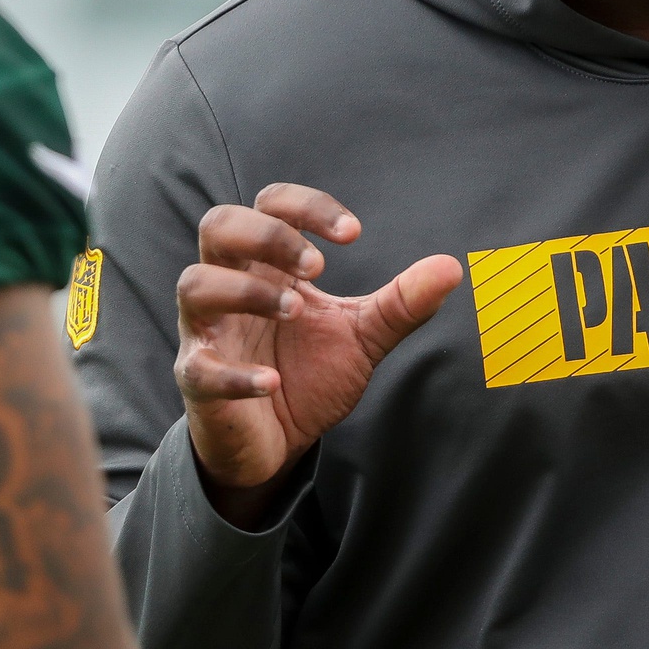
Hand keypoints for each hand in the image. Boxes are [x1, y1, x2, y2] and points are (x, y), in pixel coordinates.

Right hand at [175, 183, 462, 528]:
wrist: (276, 443)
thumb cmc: (306, 375)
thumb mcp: (361, 336)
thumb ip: (401, 303)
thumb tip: (452, 267)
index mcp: (267, 265)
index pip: (271, 204)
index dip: (308, 206)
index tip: (353, 233)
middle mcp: (229, 286)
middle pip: (219, 224)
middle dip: (267, 235)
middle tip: (318, 267)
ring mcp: (208, 332)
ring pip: (195, 284)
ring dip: (245, 291)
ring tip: (296, 312)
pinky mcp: (198, 380)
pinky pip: (200, 367)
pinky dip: (236, 374)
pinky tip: (273, 383)